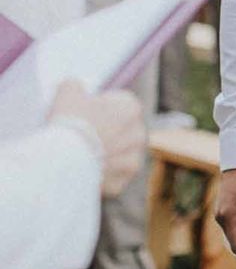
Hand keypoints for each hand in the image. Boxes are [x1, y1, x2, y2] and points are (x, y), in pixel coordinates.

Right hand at [49, 80, 144, 197]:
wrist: (62, 157)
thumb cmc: (69, 119)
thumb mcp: (69, 90)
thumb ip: (77, 86)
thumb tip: (76, 88)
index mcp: (132, 108)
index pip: (120, 103)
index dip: (100, 107)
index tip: (85, 114)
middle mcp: (139, 133)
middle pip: (121, 131)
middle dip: (106, 133)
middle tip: (82, 136)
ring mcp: (132, 160)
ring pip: (117, 156)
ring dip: (104, 156)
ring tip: (81, 155)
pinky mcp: (121, 182)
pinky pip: (109, 178)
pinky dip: (98, 176)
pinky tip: (83, 171)